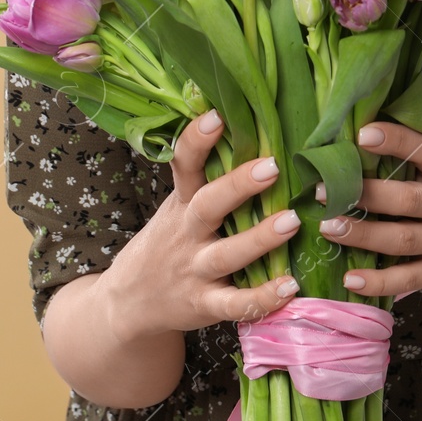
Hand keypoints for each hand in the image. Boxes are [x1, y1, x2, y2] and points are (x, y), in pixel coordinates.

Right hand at [102, 109, 300, 342]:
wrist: (129, 302)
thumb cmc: (168, 242)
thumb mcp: (177, 207)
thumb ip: (206, 181)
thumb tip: (252, 128)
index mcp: (182, 203)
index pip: (183, 165)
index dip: (196, 140)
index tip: (216, 116)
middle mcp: (187, 233)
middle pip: (208, 206)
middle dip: (238, 186)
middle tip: (271, 166)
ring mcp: (195, 270)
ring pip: (227, 255)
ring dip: (259, 239)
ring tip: (292, 220)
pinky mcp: (204, 305)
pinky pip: (235, 303)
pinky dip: (263, 298)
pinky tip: (291, 286)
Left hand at [315, 122, 421, 300]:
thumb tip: (377, 126)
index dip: (397, 140)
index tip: (364, 133)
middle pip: (406, 200)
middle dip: (364, 194)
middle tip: (322, 189)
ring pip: (402, 239)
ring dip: (362, 234)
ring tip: (327, 227)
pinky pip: (409, 278)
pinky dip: (380, 282)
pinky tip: (351, 280)